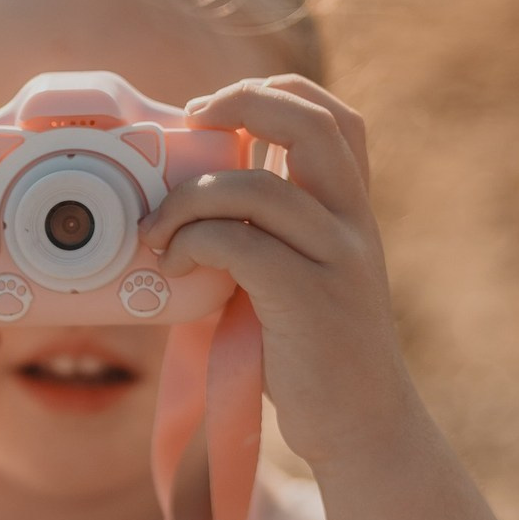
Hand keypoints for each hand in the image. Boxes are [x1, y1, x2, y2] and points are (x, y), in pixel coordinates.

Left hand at [136, 75, 420, 470]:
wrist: (363, 427)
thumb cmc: (314, 358)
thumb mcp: (299, 283)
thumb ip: (266, 242)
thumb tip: (187, 216)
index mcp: (351, 214)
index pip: (336, 119)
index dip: (277, 93)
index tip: (217, 109)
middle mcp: (353, 225)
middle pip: (311, 124)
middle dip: (241, 102)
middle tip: (188, 123)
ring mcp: (335, 261)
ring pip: (256, 188)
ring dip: (188, 200)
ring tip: (155, 233)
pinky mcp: (309, 301)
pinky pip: (240, 245)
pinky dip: (194, 243)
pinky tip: (175, 266)